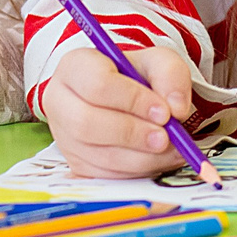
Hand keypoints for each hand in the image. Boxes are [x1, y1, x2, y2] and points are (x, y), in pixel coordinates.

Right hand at [45, 45, 193, 179]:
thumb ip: (171, 76)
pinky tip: (157, 159)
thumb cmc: (136, 76)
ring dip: (138, 156)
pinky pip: (104, 174)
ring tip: (169, 149)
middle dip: (132, 133)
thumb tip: (177, 109)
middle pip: (86, 123)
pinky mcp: (75, 163)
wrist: (126, 96)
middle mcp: (59, 100)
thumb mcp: (158, 62)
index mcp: (74, 65)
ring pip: (96, 154)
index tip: (164, 112)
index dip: (132, 100)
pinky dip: (135, 171)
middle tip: (166, 137)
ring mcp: (64, 136)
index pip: (96, 84)